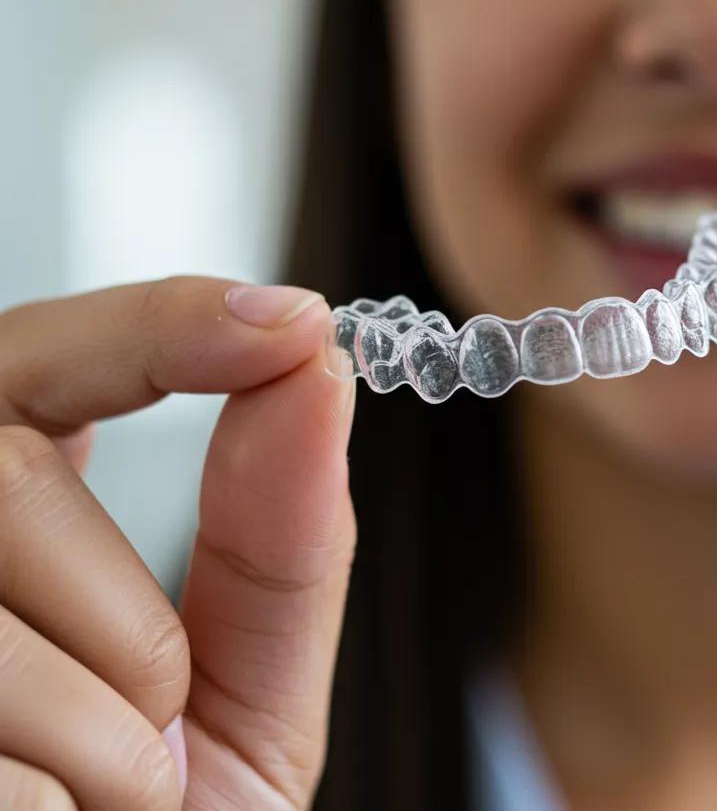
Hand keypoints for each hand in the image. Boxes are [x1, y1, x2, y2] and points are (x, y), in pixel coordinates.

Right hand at [0, 276, 356, 809]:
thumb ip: (277, 535)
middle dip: (127, 620)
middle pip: (9, 476)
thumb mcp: (240, 682)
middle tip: (152, 733)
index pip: (58, 350)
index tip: (291, 324)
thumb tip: (315, 370)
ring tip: (94, 803)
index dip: (165, 323)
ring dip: (104, 743)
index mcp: (0, 504)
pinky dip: (61, 808)